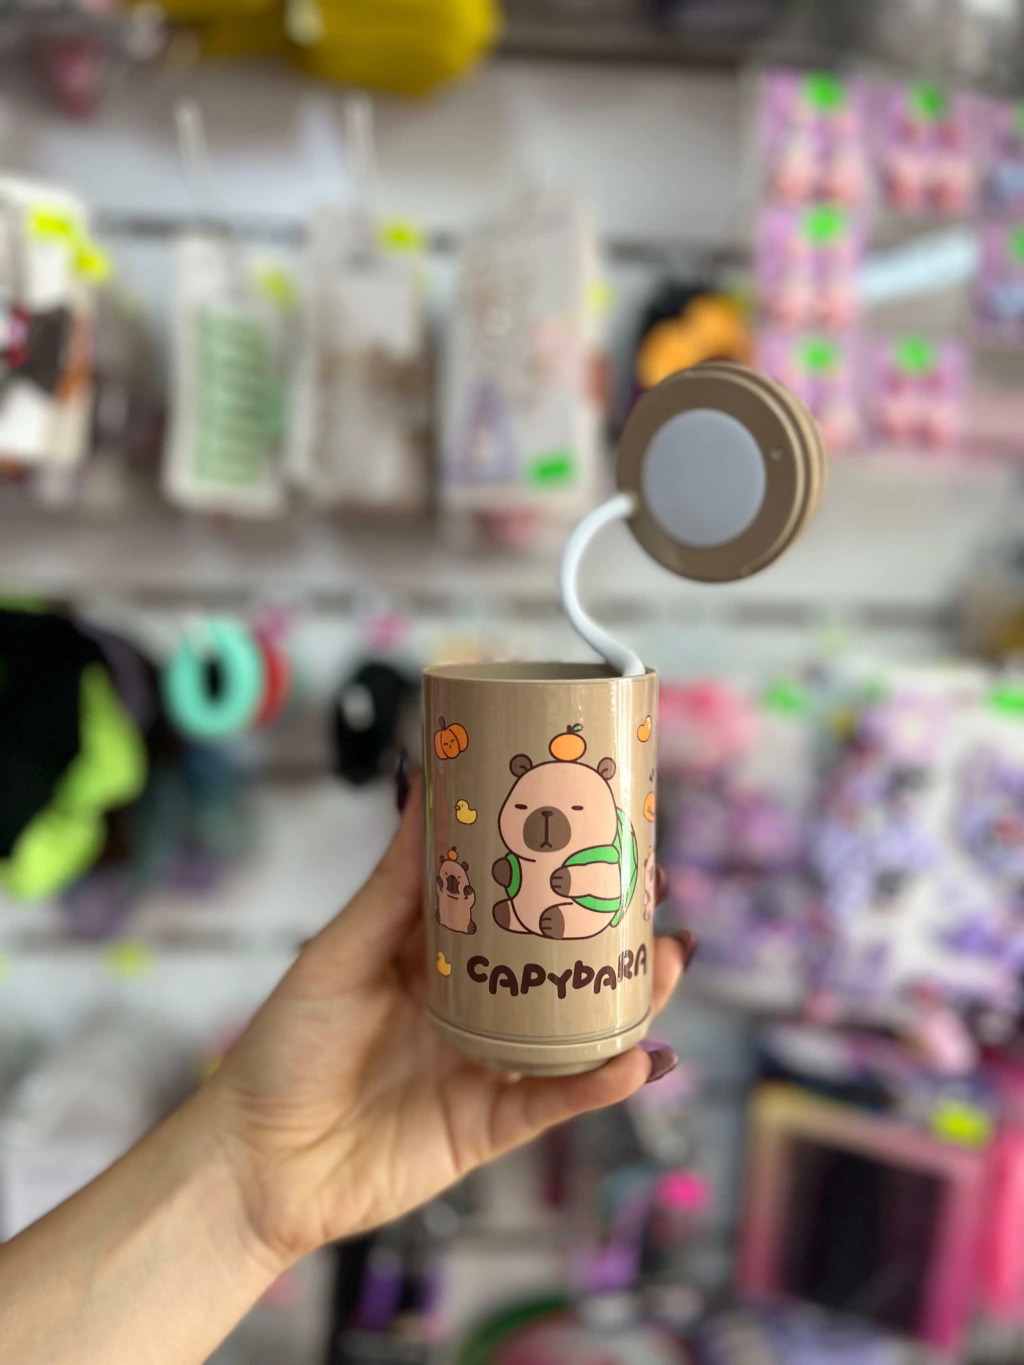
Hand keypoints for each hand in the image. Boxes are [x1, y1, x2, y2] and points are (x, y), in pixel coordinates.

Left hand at [205, 778, 687, 1273]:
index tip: (610, 830)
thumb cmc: (285, 1046)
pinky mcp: (492, 1126)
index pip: (518, 905)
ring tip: (673, 960)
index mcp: (440, 956)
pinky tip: (640, 1056)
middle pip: (563, 964)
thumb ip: (395, 883)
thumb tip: (426, 786)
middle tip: (659, 892)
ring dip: (633, 1000)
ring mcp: (488, 1066)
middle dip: (618, 931)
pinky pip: (558, 1100)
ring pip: (578, 1029)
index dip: (565, 871)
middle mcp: (475, 1005)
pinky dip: (600, 1080)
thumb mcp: (341, 950)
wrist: (254, 1161)